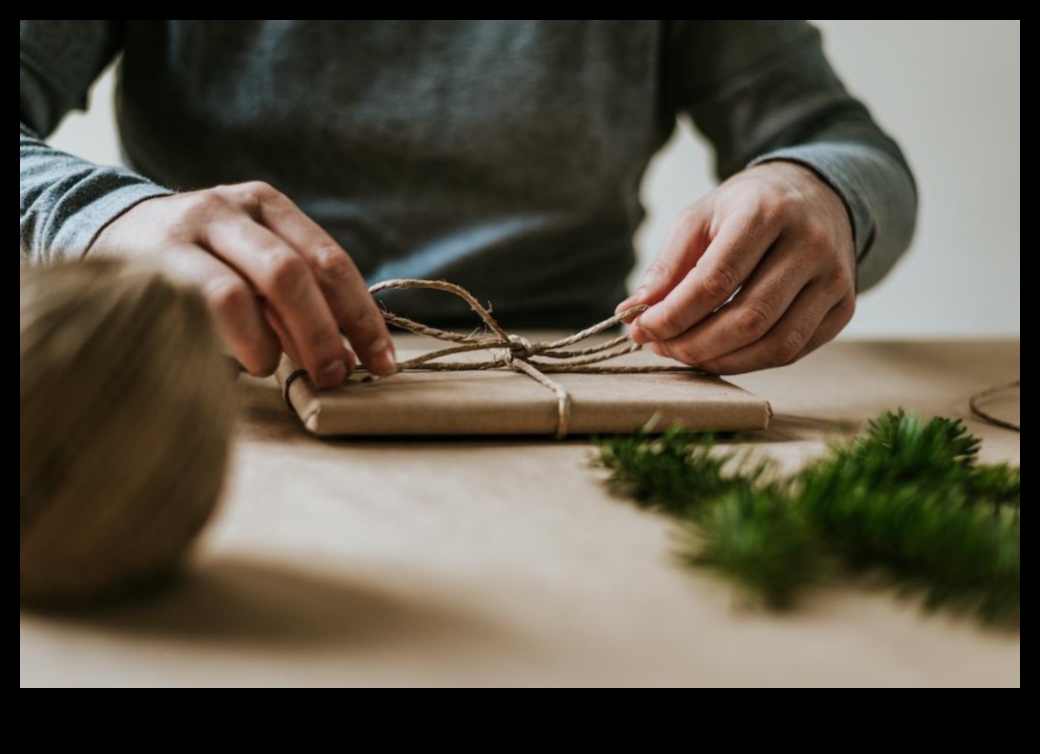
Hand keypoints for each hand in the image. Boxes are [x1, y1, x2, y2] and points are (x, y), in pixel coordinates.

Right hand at [89, 181, 395, 387]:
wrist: (110, 229)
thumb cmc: (202, 259)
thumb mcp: (252, 262)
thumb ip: (296, 298)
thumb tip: (349, 353)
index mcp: (270, 206)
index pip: (330, 261)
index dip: (361, 316)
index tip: (382, 363)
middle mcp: (233, 208)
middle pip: (295, 272)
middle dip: (325, 332)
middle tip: (337, 376)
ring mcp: (190, 228)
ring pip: (248, 289)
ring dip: (276, 340)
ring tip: (276, 369)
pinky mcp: (154, 258)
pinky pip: (206, 302)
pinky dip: (238, 339)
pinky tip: (245, 362)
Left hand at [617, 162, 856, 373]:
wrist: (817, 194)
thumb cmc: (748, 208)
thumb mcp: (701, 217)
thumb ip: (667, 264)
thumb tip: (633, 312)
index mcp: (767, 212)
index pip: (716, 279)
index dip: (674, 314)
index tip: (642, 328)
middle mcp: (810, 244)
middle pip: (747, 318)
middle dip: (693, 344)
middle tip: (660, 346)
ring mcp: (835, 278)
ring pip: (775, 343)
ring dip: (720, 360)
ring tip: (685, 352)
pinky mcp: (844, 307)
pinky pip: (793, 351)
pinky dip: (749, 361)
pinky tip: (720, 353)